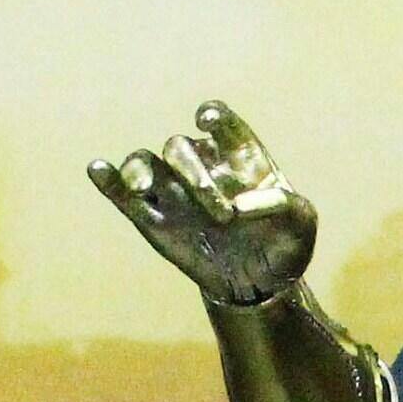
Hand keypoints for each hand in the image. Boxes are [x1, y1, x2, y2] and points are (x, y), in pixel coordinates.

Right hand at [86, 100, 314, 307]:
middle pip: (180, 148)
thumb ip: (289, 207)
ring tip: (142, 185)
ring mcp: (172, 189)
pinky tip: (99, 171)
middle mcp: (199, 165)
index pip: (221, 123)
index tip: (207, 121)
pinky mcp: (150, 215)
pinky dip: (108, 179)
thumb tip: (245, 206)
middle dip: (194, 175)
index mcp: (236, 157)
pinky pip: (121, 191)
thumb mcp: (303, 227)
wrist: (260, 285)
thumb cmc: (283, 245)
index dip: (212, 116)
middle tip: (221, 215)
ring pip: (145, 162)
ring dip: (141, 171)